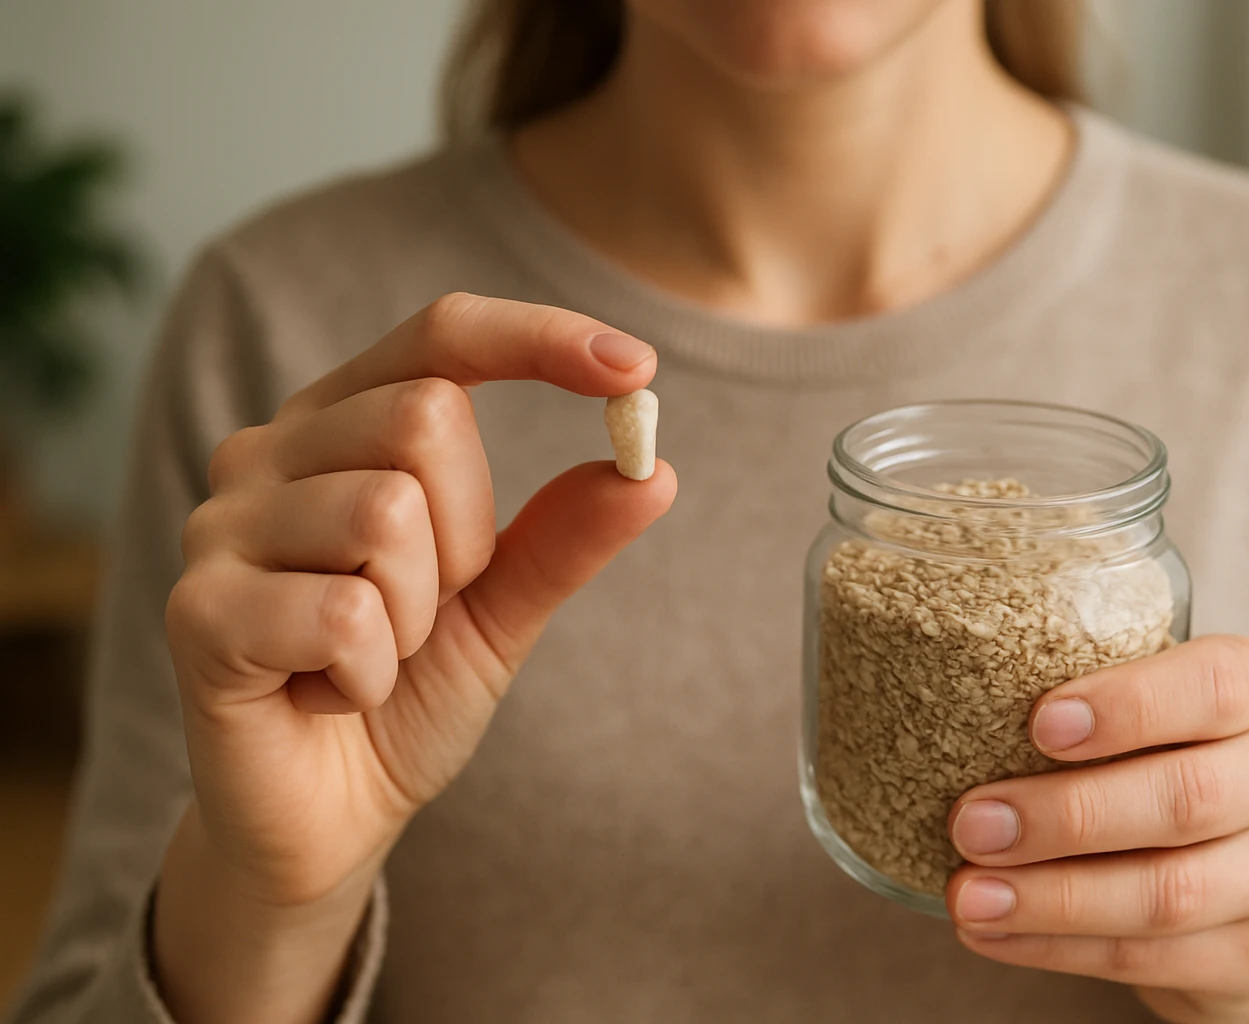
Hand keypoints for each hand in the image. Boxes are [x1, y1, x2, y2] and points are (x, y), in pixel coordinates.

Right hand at [155, 294, 675, 1023]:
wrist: (332, 815)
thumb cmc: (409, 692)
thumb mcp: (505, 607)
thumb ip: (564, 536)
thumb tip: (653, 471)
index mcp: (344, 424)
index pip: (440, 334)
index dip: (539, 337)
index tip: (639, 369)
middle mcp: (268, 450)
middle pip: (425, 416)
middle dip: (468, 536)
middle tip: (428, 610)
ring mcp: (219, 525)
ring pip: (385, 512)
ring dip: (417, 615)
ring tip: (375, 656)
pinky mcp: (198, 611)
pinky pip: (342, 613)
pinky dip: (372, 674)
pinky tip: (335, 695)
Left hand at [946, 636, 1248, 1023]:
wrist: (1240, 875)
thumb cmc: (1154, 760)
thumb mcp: (1140, 710)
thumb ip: (1073, 698)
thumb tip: (940, 695)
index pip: (1213, 685)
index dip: (1129, 706)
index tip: (1039, 724)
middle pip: (1185, 797)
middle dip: (1066, 815)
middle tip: (971, 822)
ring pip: (1167, 892)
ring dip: (1052, 897)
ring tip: (968, 894)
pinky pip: (1149, 957)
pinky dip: (1058, 948)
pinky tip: (994, 932)